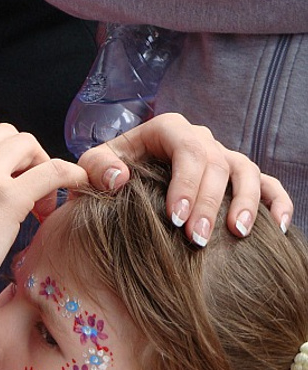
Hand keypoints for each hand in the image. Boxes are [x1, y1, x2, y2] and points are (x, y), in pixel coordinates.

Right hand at [0, 109, 86, 310]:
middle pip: (8, 132)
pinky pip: (52, 170)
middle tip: (30, 192)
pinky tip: (78, 186)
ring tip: (40, 205)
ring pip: (29, 144)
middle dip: (24, 157)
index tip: (8, 167)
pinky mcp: (6, 198)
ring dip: (41, 166)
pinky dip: (70, 174)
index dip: (0, 141)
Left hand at [77, 113, 293, 245]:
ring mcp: (221, 156)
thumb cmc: (108, 169)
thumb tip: (119, 178)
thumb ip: (97, 167)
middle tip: (196, 240)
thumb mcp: (93, 164)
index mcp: (168, 129)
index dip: (186, 184)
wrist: (121, 174)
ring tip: (237, 234)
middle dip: (209, 204)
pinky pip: (266, 184)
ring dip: (245, 203)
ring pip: (246, 172)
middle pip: (216, 165)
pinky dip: (276, 202)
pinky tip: (276, 228)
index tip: (175, 219)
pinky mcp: (235, 176)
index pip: (187, 151)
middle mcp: (200, 138)